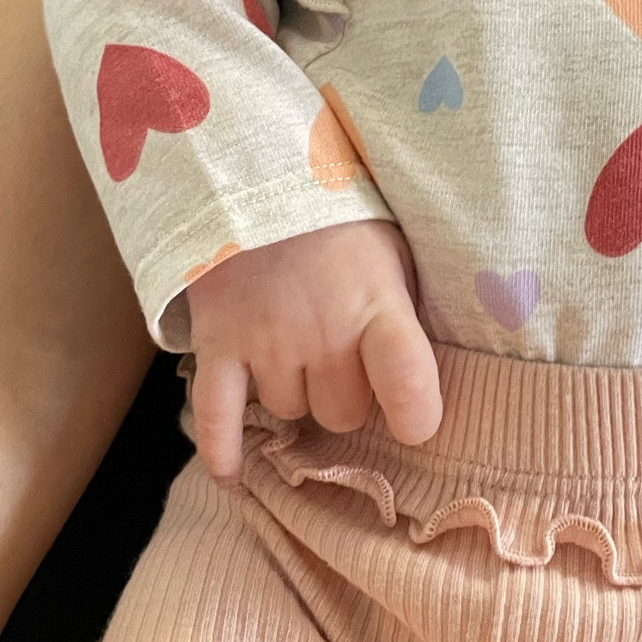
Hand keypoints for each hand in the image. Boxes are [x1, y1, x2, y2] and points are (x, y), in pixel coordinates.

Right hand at [185, 220, 441, 482]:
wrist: (252, 167)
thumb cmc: (339, 215)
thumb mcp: (392, 250)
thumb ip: (404, 308)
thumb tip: (425, 369)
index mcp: (375, 305)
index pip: (408, 383)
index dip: (416, 415)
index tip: (413, 422)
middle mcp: (321, 333)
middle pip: (342, 413)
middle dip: (345, 393)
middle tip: (340, 351)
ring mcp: (264, 341)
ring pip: (288, 412)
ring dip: (294, 392)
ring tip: (294, 347)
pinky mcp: (216, 342)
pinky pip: (216, 415)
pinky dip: (221, 448)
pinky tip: (230, 473)